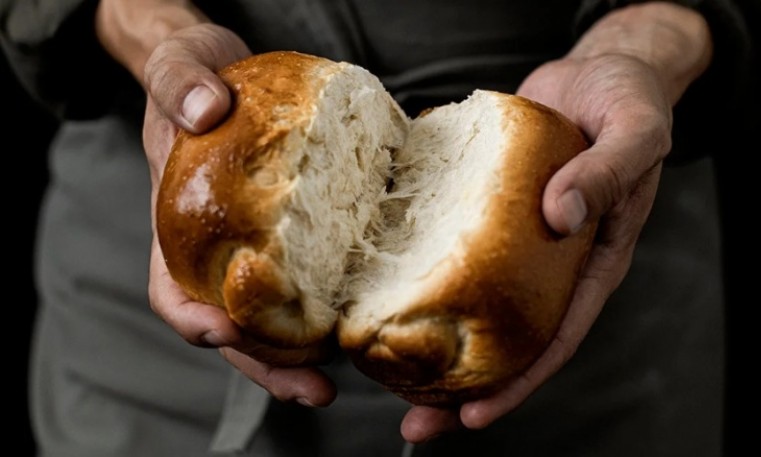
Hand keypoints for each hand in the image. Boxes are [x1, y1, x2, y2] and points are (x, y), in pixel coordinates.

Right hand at [96, 1, 336, 406]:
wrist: (224, 77)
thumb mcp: (180, 70)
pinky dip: (334, 309)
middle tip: (315, 392)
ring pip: (275, 321)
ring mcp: (257, 252)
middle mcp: (217, 253)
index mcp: (178, 228)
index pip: (172, 291)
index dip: (194, 320)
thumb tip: (203, 109)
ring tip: (343, 380)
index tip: (223, 332)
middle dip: (268, 366)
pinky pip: (312, 283)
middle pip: (234, 328)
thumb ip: (181, 85)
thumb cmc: (194, 80)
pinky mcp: (297, 239)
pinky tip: (365, 318)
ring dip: (305, 358)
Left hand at [400, 3, 711, 441]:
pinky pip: (453, 245)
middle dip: (462, 386)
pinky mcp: (487, 207)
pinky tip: (381, 285)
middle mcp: (549, 262)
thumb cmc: (629, 102)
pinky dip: (423, 269)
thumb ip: (605, 172)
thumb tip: (560, 216)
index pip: (556, 338)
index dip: (519, 383)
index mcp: (593, 261)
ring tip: (382, 369)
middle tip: (413, 424)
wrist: (601, 71)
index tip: (475, 416)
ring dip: (432, 338)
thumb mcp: (633, 132)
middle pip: (506, 337)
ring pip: (472, 299)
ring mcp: (514, 238)